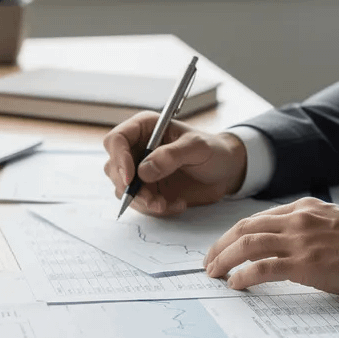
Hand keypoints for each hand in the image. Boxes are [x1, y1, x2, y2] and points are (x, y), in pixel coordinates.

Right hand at [101, 111, 247, 216]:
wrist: (225, 172)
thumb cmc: (213, 151)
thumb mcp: (198, 147)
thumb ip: (171, 155)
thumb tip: (143, 171)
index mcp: (144, 128)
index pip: (116, 139)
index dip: (118, 158)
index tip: (130, 178)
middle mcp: (137, 149)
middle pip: (113, 167)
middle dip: (130, 188)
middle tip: (152, 199)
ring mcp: (139, 171)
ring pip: (123, 189)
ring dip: (143, 202)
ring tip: (167, 204)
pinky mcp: (147, 190)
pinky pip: (139, 204)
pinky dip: (155, 208)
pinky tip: (176, 204)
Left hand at [203, 197, 338, 299]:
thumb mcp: (336, 224)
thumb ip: (311, 228)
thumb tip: (291, 246)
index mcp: (306, 208)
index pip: (259, 218)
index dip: (235, 233)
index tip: (225, 247)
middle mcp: (299, 219)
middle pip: (244, 227)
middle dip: (220, 245)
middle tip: (209, 262)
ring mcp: (301, 240)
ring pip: (247, 244)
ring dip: (224, 259)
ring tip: (213, 273)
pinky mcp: (306, 263)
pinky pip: (262, 268)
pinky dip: (243, 275)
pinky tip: (235, 284)